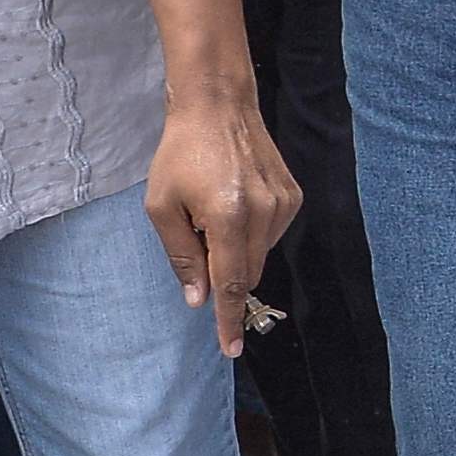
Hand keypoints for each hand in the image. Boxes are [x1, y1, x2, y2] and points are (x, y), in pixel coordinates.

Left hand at [145, 87, 301, 356]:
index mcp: (227, 216)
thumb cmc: (180, 154)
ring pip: (261, 254)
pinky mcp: (293, 196)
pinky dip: (252, 232)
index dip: (229, 318)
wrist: (218, 107)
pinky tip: (235, 201)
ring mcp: (283, 204)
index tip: (231, 348)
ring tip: (215, 210)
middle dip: (224, 273)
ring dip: (237, 249)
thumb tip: (198, 298)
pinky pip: (272, 234)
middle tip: (197, 238)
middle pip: (248, 272)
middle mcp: (263, 213)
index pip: (232, 283)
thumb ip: (181, 255)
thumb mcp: (162, 206)